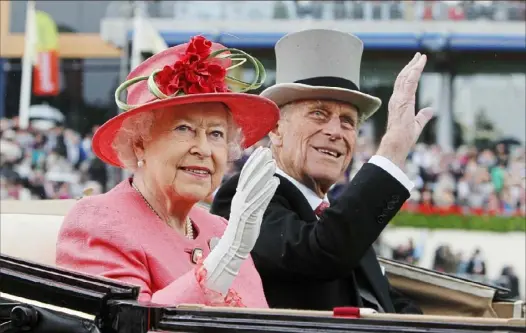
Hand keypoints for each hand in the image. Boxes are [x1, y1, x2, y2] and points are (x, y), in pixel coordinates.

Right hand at [203, 147, 279, 293]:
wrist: (233, 247)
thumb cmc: (243, 229)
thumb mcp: (248, 209)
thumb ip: (255, 196)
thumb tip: (264, 185)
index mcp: (239, 196)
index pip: (246, 175)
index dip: (254, 162)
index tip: (262, 151)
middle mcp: (240, 199)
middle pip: (249, 177)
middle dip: (258, 163)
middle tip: (267, 151)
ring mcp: (244, 207)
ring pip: (254, 187)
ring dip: (264, 174)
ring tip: (273, 163)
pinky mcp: (250, 216)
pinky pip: (259, 201)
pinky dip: (267, 190)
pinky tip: (275, 182)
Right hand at [377, 53, 433, 168]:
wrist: (397, 142)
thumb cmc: (404, 138)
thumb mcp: (417, 125)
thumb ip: (423, 116)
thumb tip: (430, 110)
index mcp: (399, 103)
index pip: (404, 85)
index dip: (409, 74)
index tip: (415, 65)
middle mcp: (397, 98)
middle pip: (403, 77)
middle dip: (410, 66)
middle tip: (418, 56)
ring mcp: (399, 98)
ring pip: (406, 76)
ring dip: (413, 65)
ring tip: (420, 56)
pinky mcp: (403, 99)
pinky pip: (410, 80)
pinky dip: (415, 70)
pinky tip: (420, 63)